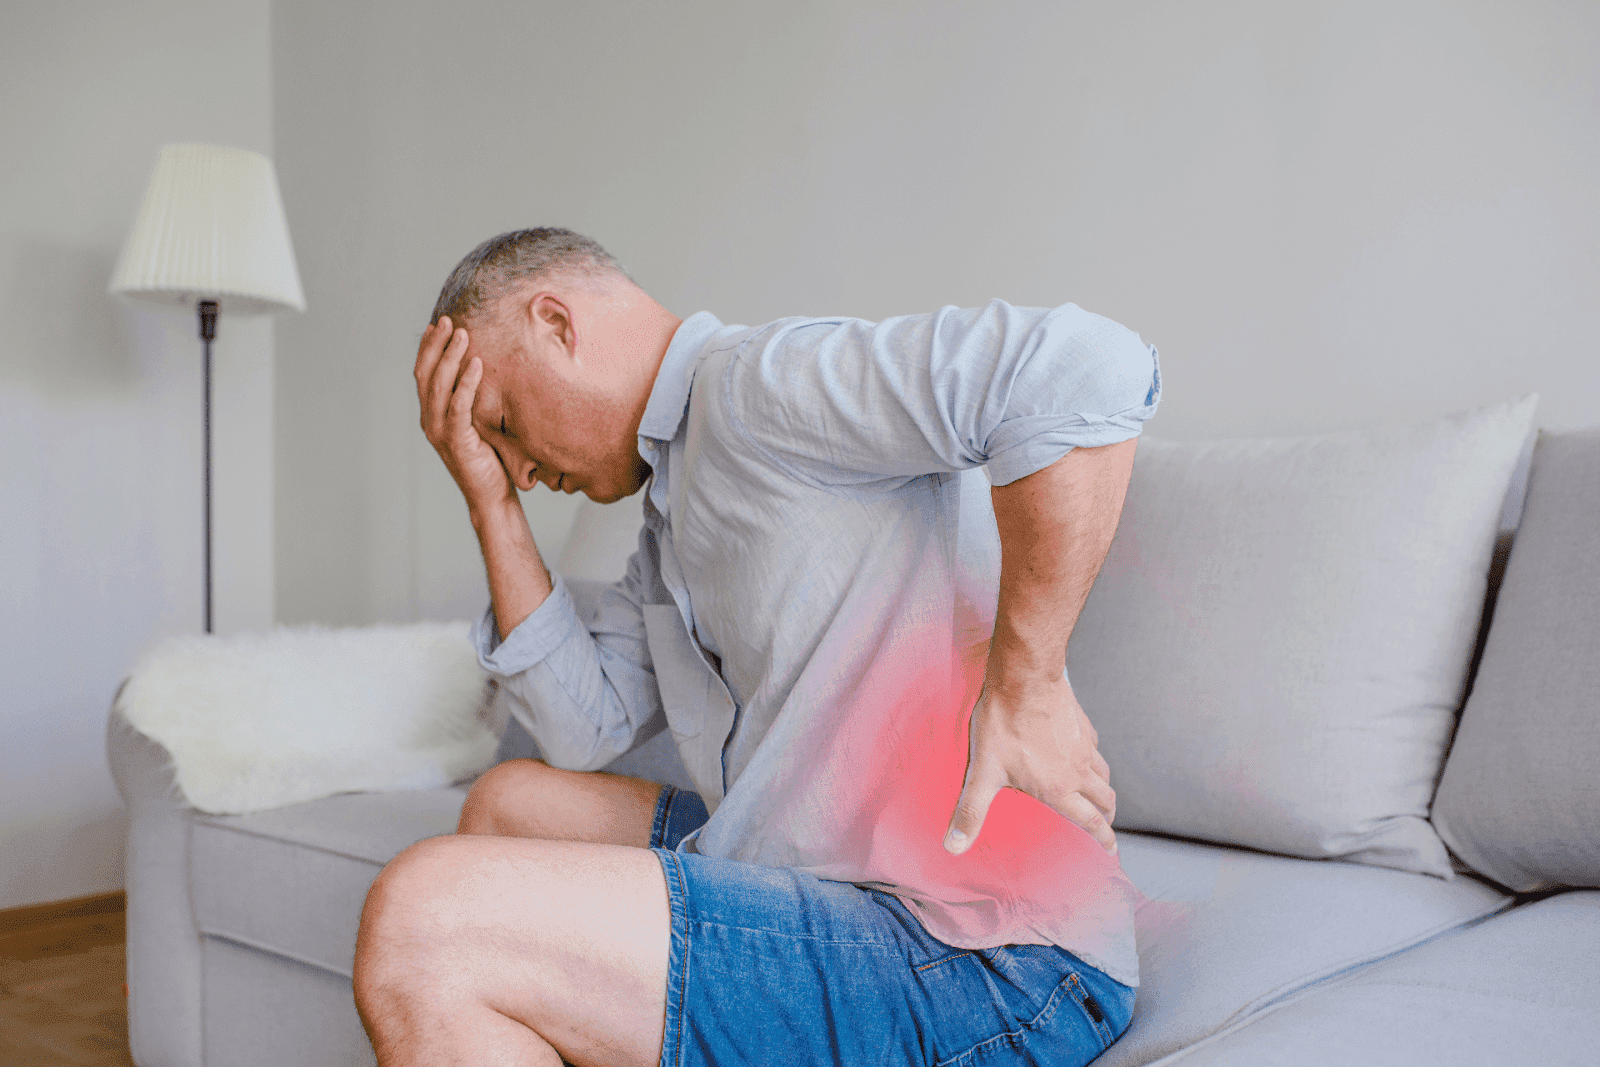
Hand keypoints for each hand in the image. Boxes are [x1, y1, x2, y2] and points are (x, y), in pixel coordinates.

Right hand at [415, 316, 514, 510]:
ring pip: (440, 386)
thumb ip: (471, 400)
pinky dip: (466, 383)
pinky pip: (459, 406)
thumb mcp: (478, 423)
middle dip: (437, 345)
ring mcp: (440, 431)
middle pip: (426, 374)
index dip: (428, 348)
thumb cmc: (489, 458)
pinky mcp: (456, 441)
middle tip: (449, 320)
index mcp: (431, 414)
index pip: (423, 374)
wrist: (491, 495)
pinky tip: (477, 364)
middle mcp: (430, 420)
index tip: (438, 324)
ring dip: (451, 357)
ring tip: (463, 334)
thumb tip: (483, 368)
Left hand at [944, 673, 1117, 854]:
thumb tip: (953, 847)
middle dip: (1108, 816)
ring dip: (1104, 789)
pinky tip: (1083, 755)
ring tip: (1098, 795)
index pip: (1090, 821)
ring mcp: (1084, 745)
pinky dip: (1094, 760)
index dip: (1104, 838)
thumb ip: (970, 811)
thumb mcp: (983, 772)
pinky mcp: (1082, 724)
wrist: (1024, 679)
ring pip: (1104, 774)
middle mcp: (1078, 770)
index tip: (1111, 850)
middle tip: (1106, 824)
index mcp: (1058, 789)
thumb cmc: (1004, 724)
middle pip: (1105, 799)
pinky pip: (1095, 748)